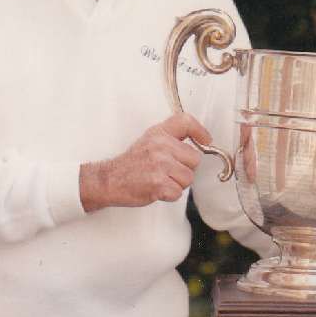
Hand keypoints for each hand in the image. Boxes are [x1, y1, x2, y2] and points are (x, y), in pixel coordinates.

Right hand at [79, 113, 211, 211]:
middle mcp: (161, 146)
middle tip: (167, 171)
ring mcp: (160, 165)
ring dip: (177, 184)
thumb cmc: (132, 163)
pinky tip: (156, 189)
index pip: (185, 121)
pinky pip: (178, 192)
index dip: (200, 131)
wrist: (109, 180)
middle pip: (195, 159)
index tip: (206, 140)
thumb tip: (199, 141)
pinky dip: (169, 195)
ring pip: (188, 178)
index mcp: (159, 133)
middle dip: (185, 168)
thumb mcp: (150, 140)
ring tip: (160, 179)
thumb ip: (172, 138)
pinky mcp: (158, 184)